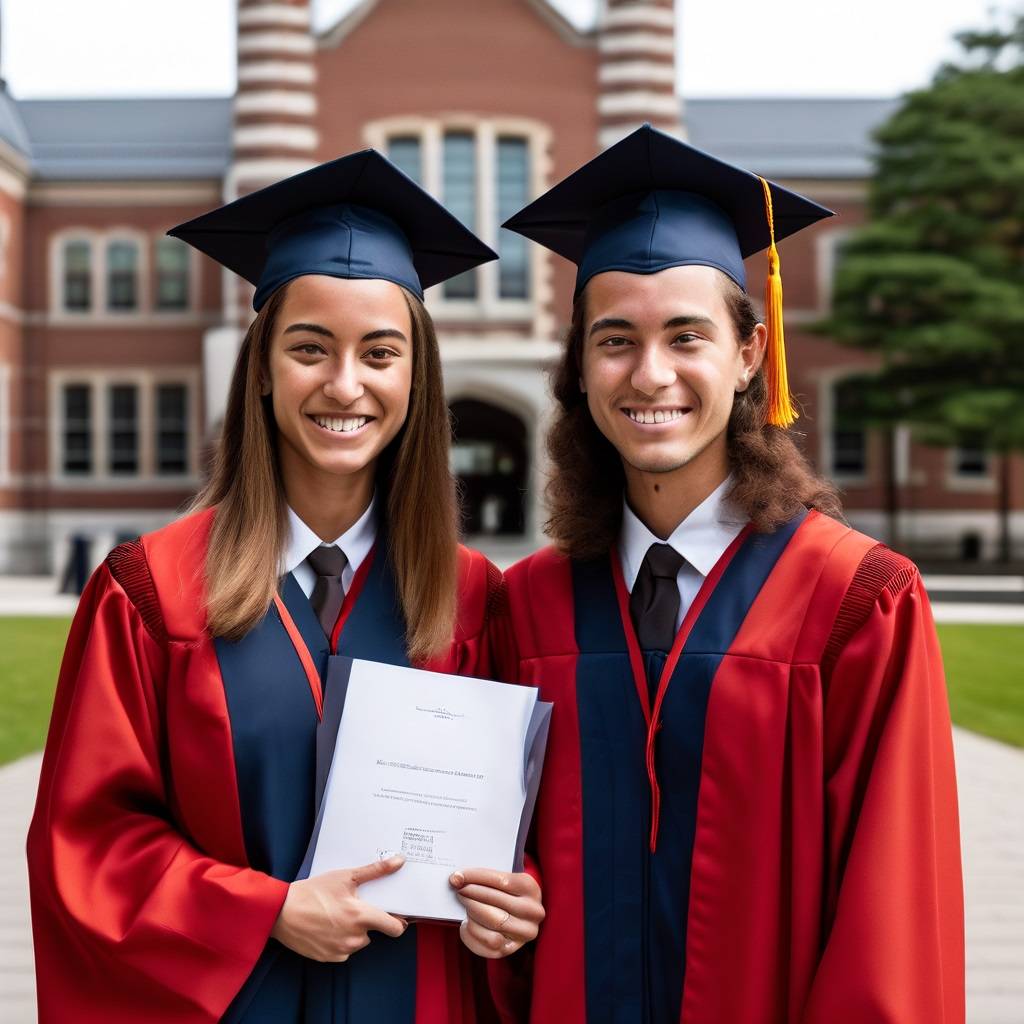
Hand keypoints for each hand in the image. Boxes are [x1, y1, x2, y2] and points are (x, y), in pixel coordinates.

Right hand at [271, 856, 407, 961]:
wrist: (282, 912)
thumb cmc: (313, 892)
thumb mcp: (346, 876)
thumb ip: (375, 870)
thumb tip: (399, 861)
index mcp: (361, 916)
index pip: (395, 928)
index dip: (398, 922)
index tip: (395, 915)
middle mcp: (354, 937)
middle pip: (374, 932)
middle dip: (367, 922)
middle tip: (352, 907)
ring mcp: (341, 950)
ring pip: (358, 941)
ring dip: (353, 932)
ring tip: (336, 915)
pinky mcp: (329, 958)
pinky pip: (343, 950)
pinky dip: (340, 940)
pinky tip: (327, 927)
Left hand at [450, 868, 543, 958]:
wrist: (518, 916)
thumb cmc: (505, 893)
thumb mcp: (503, 880)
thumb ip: (483, 878)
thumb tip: (457, 878)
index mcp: (531, 888)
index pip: (501, 881)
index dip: (476, 877)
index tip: (457, 876)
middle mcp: (533, 912)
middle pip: (496, 902)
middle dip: (471, 894)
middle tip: (457, 889)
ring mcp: (524, 933)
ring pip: (492, 922)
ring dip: (472, 912)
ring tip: (465, 905)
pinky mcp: (510, 949)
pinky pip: (486, 943)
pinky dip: (470, 932)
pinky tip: (465, 924)